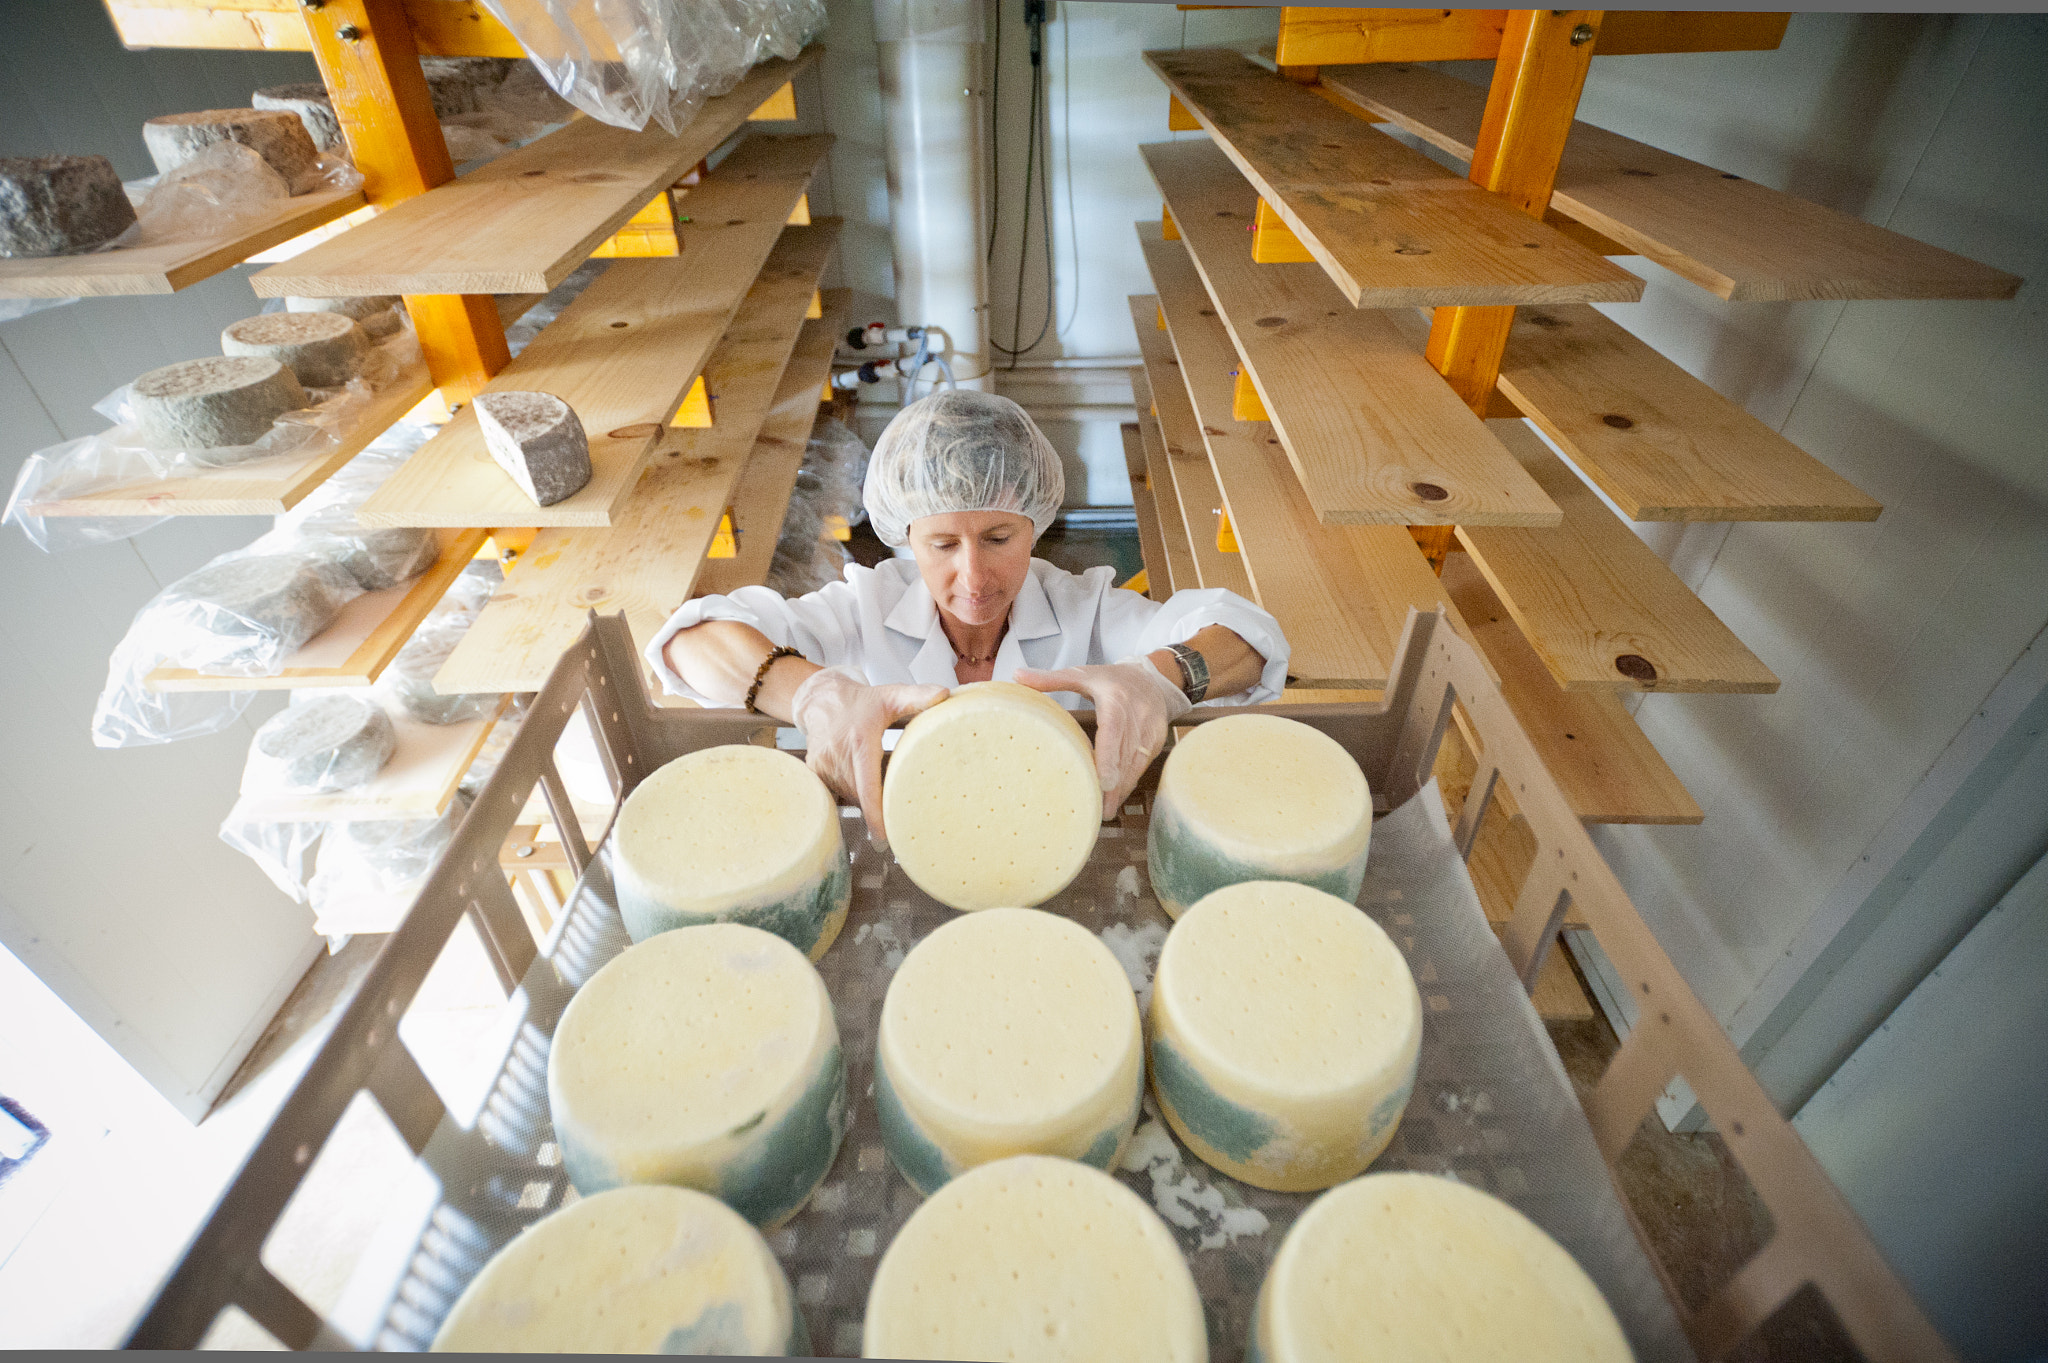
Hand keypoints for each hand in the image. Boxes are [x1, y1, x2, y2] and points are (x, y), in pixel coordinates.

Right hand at [789, 666, 947, 849]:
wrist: (821, 700)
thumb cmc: (862, 702)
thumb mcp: (891, 695)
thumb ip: (917, 697)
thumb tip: (945, 694)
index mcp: (860, 741)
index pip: (867, 786)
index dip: (875, 813)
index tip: (884, 837)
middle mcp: (838, 755)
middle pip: (861, 796)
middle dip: (878, 803)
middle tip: (896, 799)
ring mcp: (822, 764)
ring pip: (849, 796)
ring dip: (864, 797)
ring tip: (875, 776)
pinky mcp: (814, 771)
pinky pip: (836, 792)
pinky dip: (851, 792)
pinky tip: (859, 779)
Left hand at [1014, 658, 1191, 819]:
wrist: (1153, 679)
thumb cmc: (1111, 680)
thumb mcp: (1082, 674)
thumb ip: (1051, 678)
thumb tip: (1016, 676)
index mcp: (1116, 698)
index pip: (1114, 728)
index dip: (1109, 756)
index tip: (1104, 781)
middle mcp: (1138, 714)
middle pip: (1125, 754)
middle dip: (1114, 784)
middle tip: (1100, 810)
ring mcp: (1151, 729)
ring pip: (1136, 763)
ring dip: (1122, 789)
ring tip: (1105, 811)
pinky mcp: (1157, 741)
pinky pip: (1142, 765)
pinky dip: (1129, 782)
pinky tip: (1116, 798)